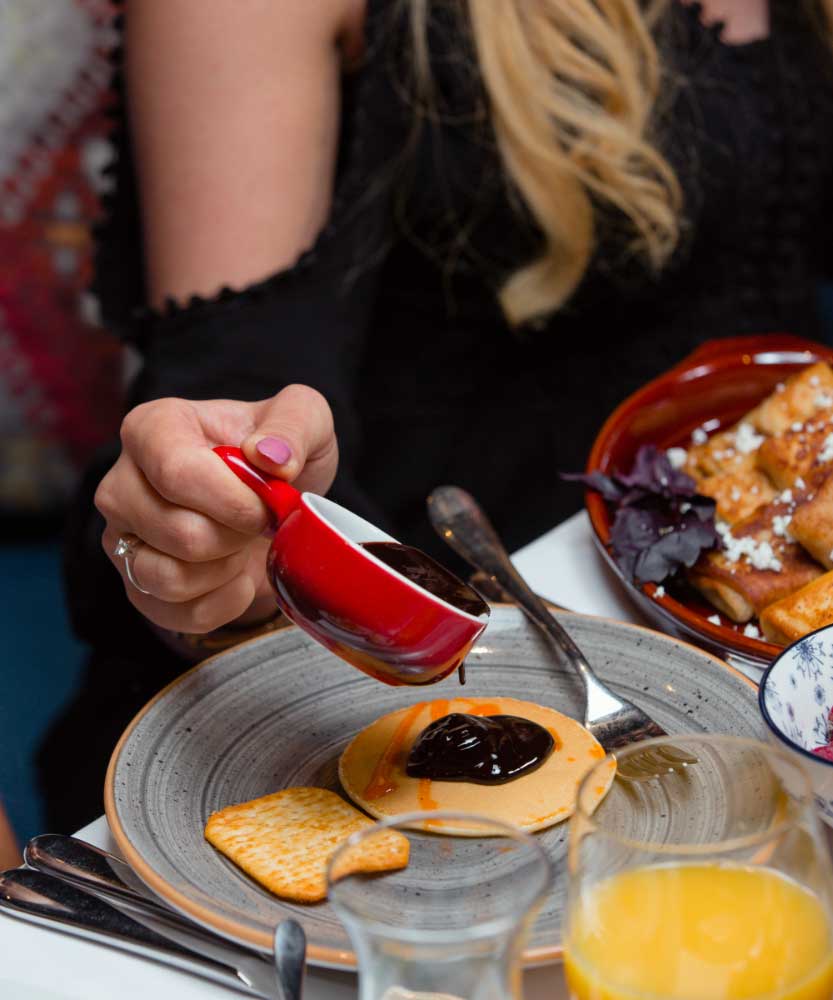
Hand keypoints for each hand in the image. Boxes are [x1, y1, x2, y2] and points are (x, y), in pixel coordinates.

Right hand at [95, 385, 336, 632]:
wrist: (271, 507)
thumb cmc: (278, 458)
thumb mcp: (306, 420)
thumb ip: (294, 424)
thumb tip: (270, 456)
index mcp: (152, 428)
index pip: (177, 472)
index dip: (233, 500)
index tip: (268, 504)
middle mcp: (122, 482)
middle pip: (179, 531)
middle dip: (237, 536)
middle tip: (259, 522)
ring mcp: (120, 537)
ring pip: (169, 578)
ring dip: (226, 570)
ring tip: (243, 544)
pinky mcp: (134, 583)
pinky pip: (175, 613)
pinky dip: (222, 603)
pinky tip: (238, 576)